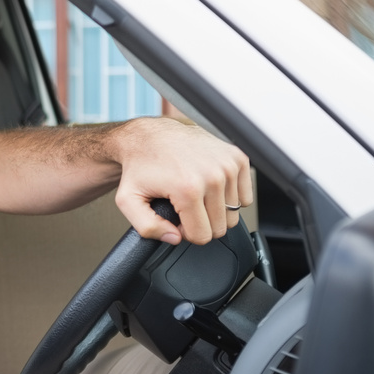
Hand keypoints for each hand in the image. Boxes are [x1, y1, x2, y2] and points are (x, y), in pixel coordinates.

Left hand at [112, 118, 252, 245]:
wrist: (150, 135)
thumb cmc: (140, 166)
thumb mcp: (128, 200)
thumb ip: (147, 227)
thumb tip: (174, 238)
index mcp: (188, 188)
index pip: (202, 236)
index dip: (186, 232)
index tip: (176, 217)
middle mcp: (213, 176)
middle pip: (220, 227)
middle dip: (201, 223)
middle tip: (184, 206)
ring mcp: (228, 165)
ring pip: (233, 214)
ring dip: (215, 209)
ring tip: (195, 194)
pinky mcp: (238, 158)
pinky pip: (245, 197)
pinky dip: (228, 197)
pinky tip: (209, 187)